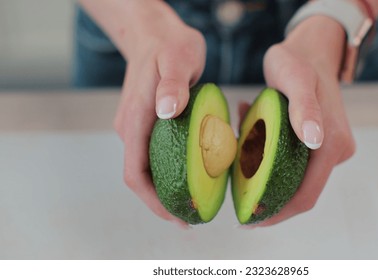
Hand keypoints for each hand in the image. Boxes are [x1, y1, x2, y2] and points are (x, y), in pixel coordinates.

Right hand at [112, 2, 205, 227]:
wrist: (154, 34)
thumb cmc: (170, 45)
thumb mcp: (178, 58)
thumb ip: (173, 85)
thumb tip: (167, 112)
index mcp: (135, 119)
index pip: (135, 173)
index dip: (154, 201)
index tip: (176, 216)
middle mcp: (131, 128)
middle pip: (139, 178)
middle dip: (162, 203)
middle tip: (191, 218)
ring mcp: (137, 126)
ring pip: (146, 168)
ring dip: (165, 189)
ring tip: (192, 203)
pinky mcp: (146, 122)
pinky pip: (153, 155)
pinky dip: (169, 171)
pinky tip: (190, 176)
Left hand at [257, 16, 355, 225]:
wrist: (311, 49)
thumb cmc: (298, 60)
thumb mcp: (295, 78)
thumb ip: (304, 108)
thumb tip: (314, 140)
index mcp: (332, 144)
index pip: (306, 196)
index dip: (277, 213)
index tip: (250, 219)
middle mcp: (335, 151)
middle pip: (300, 192)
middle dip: (267, 198)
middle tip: (237, 198)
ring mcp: (328, 148)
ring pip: (293, 176)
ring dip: (264, 173)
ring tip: (237, 158)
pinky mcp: (319, 143)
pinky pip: (291, 159)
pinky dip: (267, 155)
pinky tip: (249, 136)